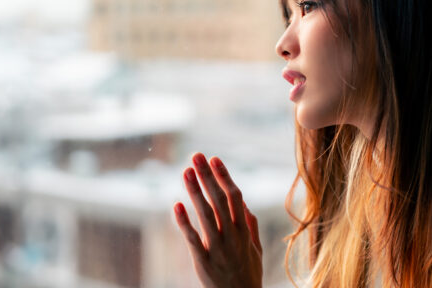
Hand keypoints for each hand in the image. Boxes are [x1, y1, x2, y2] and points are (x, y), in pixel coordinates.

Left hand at [173, 152, 262, 287]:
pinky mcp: (203, 262)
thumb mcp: (255, 252)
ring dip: (196, 191)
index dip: (224, 176)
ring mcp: (218, 249)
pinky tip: (176, 205)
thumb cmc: (248, 277)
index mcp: (245, 231)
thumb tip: (245, 205)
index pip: (235, 196)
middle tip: (196, 155)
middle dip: (208, 176)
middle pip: (220, 200)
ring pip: (206, 215)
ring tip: (186, 171)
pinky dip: (184, 222)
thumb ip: (251, 227)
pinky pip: (193, 239)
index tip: (214, 158)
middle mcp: (232, 237)